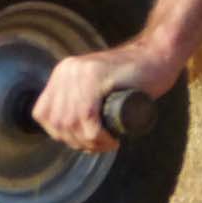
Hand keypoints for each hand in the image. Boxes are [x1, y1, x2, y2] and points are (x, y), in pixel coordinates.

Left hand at [31, 40, 179, 153]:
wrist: (157, 58)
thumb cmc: (132, 81)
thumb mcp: (95, 90)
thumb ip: (77, 103)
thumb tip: (64, 135)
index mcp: (62, 73)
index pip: (44, 115)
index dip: (62, 135)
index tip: (85, 141)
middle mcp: (67, 70)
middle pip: (58, 123)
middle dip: (78, 143)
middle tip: (102, 144)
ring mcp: (80, 71)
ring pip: (71, 124)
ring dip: (90, 142)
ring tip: (109, 142)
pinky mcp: (97, 75)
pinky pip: (87, 118)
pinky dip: (98, 136)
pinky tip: (111, 139)